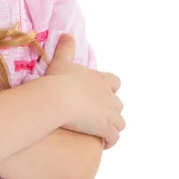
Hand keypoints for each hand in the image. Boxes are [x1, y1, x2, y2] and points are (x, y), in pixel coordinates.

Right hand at [45, 33, 125, 149]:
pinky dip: (110, 141)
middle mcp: (108, 95)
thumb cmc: (57, 80)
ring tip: (102, 132)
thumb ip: (66, 49)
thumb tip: (67, 34)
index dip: (110, 89)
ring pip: (120, 122)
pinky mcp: (106, 128)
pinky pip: (114, 138)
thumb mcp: (61, 61)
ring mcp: (109, 112)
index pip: (115, 82)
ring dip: (113, 127)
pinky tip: (102, 144)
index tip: (99, 95)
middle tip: (98, 116)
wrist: (58, 98)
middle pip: (119, 104)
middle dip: (111, 110)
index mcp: (100, 79)